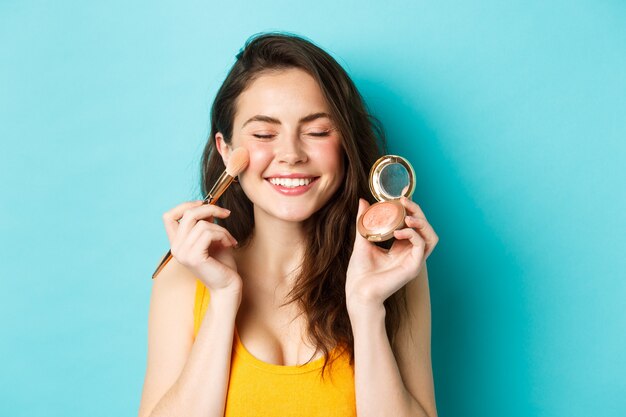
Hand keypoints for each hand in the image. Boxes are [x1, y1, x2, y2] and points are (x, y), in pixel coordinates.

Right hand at [162, 200, 240, 293]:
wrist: (228, 286)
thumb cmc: (222, 264)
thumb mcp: (212, 238)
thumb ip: (205, 223)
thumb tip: (206, 206)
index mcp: (177, 243)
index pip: (168, 216)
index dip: (185, 205)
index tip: (204, 204)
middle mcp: (176, 248)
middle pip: (187, 214)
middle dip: (209, 209)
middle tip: (226, 213)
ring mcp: (183, 253)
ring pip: (202, 224)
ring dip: (221, 228)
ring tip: (230, 239)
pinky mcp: (193, 257)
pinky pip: (208, 233)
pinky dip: (223, 235)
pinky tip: (230, 244)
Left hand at [345, 197, 438, 312]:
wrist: (358, 291)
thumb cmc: (360, 271)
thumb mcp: (363, 239)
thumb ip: (364, 221)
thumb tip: (363, 201)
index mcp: (401, 248)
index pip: (414, 225)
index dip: (411, 210)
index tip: (400, 198)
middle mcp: (410, 254)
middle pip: (425, 229)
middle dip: (418, 212)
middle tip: (405, 202)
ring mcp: (414, 261)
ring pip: (431, 237)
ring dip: (422, 223)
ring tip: (408, 217)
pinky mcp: (414, 267)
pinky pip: (421, 246)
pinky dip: (413, 235)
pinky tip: (399, 232)